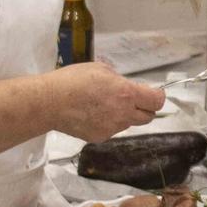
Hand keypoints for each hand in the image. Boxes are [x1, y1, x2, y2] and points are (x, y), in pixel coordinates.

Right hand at [46, 63, 164, 142]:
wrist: (49, 102)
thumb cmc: (73, 80)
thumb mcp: (101, 69)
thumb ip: (119, 80)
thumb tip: (125, 87)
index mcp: (127, 94)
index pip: (157, 101)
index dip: (158, 97)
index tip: (153, 93)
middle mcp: (123, 114)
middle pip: (148, 117)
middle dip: (144, 108)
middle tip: (132, 100)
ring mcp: (112, 128)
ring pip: (128, 124)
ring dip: (124, 116)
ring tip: (104, 105)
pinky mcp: (100, 137)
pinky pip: (111, 130)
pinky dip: (108, 123)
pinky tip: (92, 114)